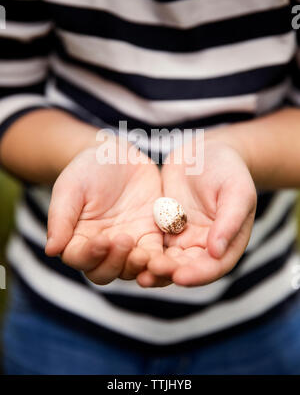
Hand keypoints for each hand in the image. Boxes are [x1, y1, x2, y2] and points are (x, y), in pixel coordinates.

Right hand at [46, 135, 162, 284]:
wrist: (117, 156)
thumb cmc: (87, 169)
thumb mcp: (70, 187)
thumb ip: (60, 218)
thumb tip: (51, 250)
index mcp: (77, 239)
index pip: (80, 258)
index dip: (90, 255)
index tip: (101, 240)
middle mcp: (102, 249)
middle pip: (106, 272)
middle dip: (116, 262)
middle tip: (124, 240)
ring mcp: (128, 245)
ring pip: (132, 269)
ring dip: (140, 267)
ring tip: (146, 256)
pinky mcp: (151, 237)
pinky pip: (157, 255)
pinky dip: (161, 261)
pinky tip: (167, 257)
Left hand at [141, 136, 256, 286]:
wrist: (206, 151)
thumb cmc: (229, 169)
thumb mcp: (236, 191)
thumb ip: (229, 221)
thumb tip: (217, 251)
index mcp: (227, 243)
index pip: (213, 267)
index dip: (197, 275)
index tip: (179, 276)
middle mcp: (203, 246)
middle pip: (186, 267)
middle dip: (169, 272)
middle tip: (150, 271)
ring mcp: (182, 237)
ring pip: (166, 259)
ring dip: (152, 266)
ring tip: (135, 268)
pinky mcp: (163, 227)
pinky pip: (151, 241)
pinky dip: (141, 248)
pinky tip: (126, 249)